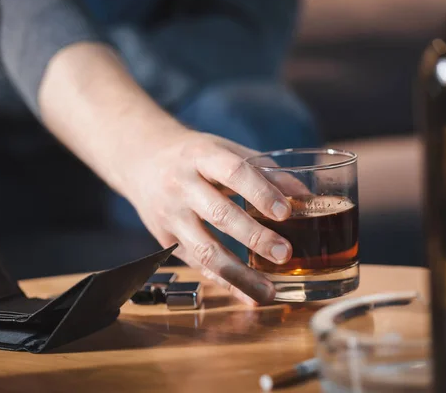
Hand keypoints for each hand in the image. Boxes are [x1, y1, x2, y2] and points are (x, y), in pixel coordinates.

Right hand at [36, 43, 303, 304]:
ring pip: (204, 249)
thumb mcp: (224, 150)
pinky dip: (223, 282)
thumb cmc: (193, 155)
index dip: (260, 192)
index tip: (286, 212)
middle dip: (254, 237)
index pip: (233, 171)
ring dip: (238, 274)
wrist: (140, 159)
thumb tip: (304, 196)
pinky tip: (247, 295)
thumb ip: (263, 170)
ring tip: (268, 291)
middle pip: (219, 214)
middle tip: (284, 253)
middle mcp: (181, 185)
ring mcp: (170, 214)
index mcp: (201, 155)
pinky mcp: (164, 238)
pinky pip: (196, 264)